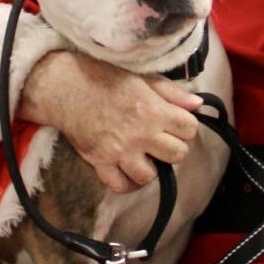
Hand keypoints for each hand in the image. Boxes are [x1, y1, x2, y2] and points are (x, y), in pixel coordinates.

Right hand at [17, 51, 202, 192]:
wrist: (65, 86)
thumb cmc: (105, 78)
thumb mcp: (142, 78)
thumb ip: (172, 93)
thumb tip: (198, 104)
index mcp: (153, 109)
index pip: (190, 129)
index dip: (185, 126)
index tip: (175, 122)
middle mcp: (140, 133)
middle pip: (177, 155)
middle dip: (173, 147)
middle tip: (161, 140)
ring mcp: (120, 151)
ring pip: (150, 175)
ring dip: (150, 166)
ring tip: (143, 155)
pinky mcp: (100, 162)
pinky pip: (120, 185)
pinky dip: (126, 181)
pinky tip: (127, 169)